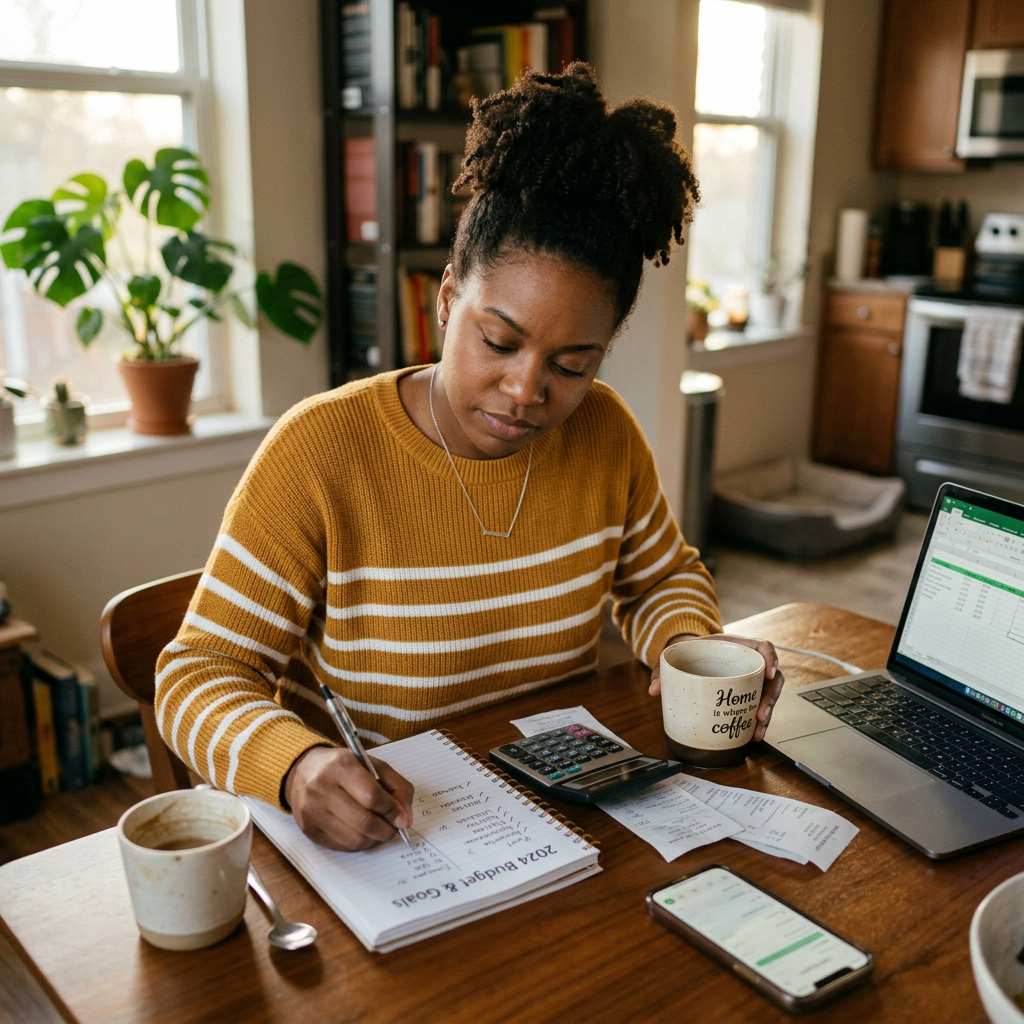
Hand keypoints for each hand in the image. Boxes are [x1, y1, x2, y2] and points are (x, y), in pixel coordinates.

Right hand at [283, 746, 413, 850]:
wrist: (302, 771)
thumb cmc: (342, 767)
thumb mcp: (371, 764)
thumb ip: (396, 786)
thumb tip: (405, 819)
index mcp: (340, 765)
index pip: (372, 796)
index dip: (392, 811)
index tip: (403, 819)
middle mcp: (322, 788)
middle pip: (364, 821)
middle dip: (386, 829)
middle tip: (394, 828)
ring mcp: (312, 811)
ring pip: (355, 839)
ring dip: (374, 839)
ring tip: (379, 829)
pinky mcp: (309, 830)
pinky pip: (343, 846)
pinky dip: (359, 843)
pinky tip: (362, 831)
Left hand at [648, 634, 784, 742]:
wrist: (689, 656)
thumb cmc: (688, 653)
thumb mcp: (676, 654)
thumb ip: (663, 668)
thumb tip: (653, 688)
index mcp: (736, 646)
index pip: (763, 647)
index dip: (771, 658)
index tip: (770, 672)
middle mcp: (748, 663)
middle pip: (772, 677)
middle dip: (770, 697)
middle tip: (760, 714)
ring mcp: (751, 680)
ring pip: (769, 695)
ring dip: (767, 713)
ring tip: (757, 730)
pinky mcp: (747, 694)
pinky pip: (759, 706)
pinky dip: (758, 722)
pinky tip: (753, 735)